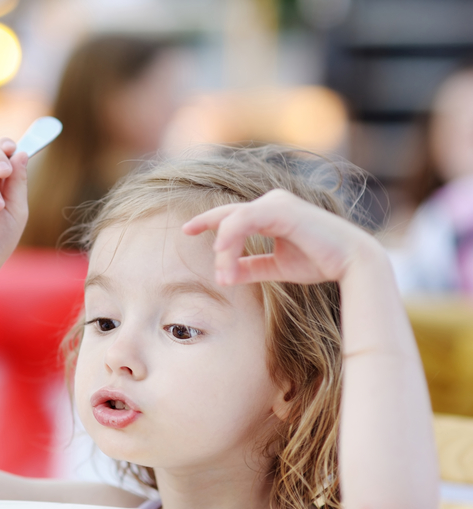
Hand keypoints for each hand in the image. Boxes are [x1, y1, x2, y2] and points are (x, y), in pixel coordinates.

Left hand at [182, 189, 379, 285]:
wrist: (351, 263)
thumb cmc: (318, 262)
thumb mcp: (276, 267)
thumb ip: (251, 267)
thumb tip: (225, 275)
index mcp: (270, 213)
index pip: (232, 214)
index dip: (208, 220)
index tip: (187, 230)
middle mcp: (272, 203)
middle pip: (229, 217)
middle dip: (207, 227)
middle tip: (187, 233)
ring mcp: (277, 204)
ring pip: (234, 221)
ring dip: (224, 250)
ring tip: (223, 274)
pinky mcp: (282, 211)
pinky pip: (246, 220)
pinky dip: (231, 235)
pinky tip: (221, 251)